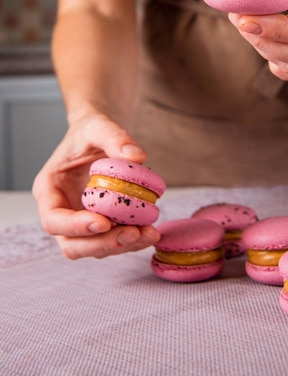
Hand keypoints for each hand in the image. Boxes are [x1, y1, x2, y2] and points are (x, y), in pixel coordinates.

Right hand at [32, 113, 159, 258]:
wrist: (98, 138)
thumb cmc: (90, 132)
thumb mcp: (98, 126)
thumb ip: (114, 137)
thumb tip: (137, 157)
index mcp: (49, 189)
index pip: (53, 219)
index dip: (75, 226)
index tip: (104, 222)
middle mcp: (61, 211)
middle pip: (72, 244)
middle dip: (102, 244)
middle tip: (133, 233)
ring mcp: (79, 223)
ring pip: (94, 249)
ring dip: (121, 246)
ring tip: (149, 233)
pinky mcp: (100, 226)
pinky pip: (112, 241)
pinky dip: (131, 241)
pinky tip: (150, 231)